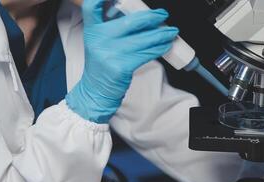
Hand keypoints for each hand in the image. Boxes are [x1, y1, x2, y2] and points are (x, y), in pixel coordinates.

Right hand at [66, 0, 178, 122]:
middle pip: (131, 21)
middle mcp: (99, 40)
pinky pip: (147, 53)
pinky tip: (166, 45)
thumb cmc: (102, 66)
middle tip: (162, 15)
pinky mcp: (122, 66)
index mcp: (92, 31)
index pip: (91, 7)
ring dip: (162, 34)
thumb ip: (113, 29)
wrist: (96, 91)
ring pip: (144, 38)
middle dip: (152, 17)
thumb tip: (142, 18)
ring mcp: (111, 53)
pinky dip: (160, 48)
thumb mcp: (100, 44)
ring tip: (171, 32)